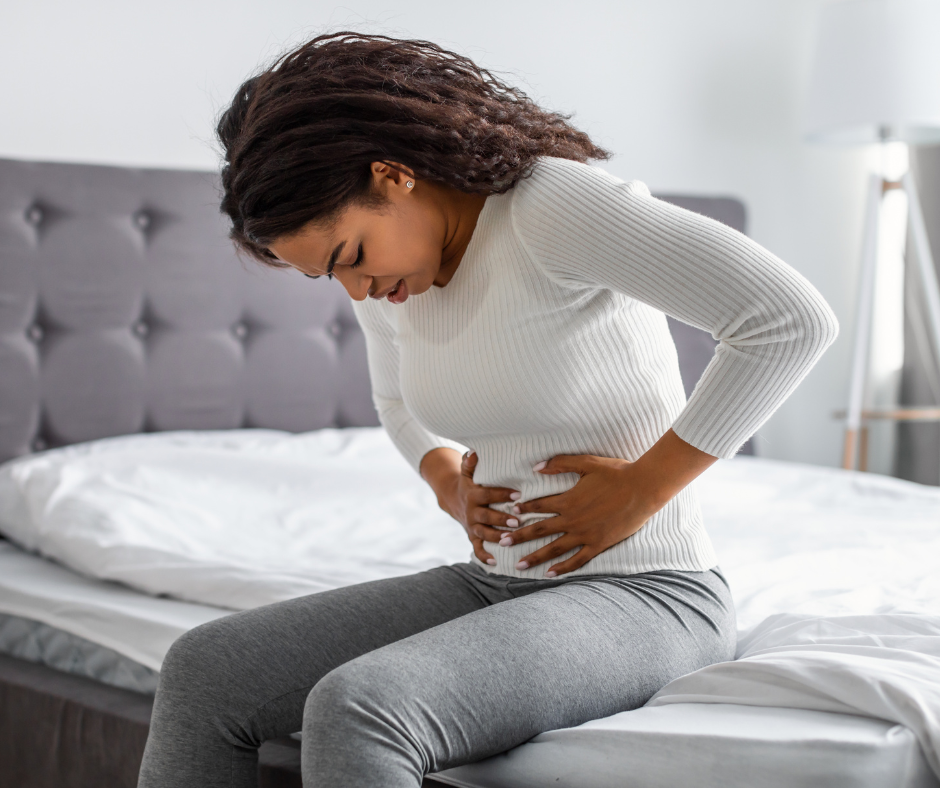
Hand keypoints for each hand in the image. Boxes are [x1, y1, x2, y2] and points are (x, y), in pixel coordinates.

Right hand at [420, 448, 520, 565]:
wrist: (453, 499)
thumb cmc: (469, 483)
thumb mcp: (467, 471)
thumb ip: (470, 462)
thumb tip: (474, 451)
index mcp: (473, 494)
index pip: (487, 494)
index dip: (501, 494)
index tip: (518, 494)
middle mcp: (472, 511)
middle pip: (485, 516)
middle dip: (501, 520)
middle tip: (517, 521)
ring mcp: (472, 526)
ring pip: (483, 533)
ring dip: (497, 537)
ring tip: (510, 539)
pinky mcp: (472, 537)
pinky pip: (477, 548)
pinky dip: (484, 556)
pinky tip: (496, 562)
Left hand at [497, 454, 663, 576]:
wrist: (643, 489)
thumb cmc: (616, 473)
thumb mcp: (586, 463)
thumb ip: (559, 464)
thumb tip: (535, 466)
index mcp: (567, 500)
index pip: (538, 506)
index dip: (523, 509)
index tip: (510, 513)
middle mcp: (572, 520)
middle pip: (539, 530)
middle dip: (518, 537)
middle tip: (501, 543)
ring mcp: (585, 534)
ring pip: (554, 549)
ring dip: (534, 557)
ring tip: (518, 565)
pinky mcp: (598, 544)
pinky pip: (577, 560)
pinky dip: (562, 568)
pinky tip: (550, 574)